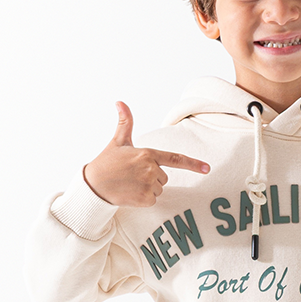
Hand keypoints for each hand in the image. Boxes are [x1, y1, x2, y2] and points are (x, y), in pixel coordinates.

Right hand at [83, 102, 209, 206]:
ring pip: (159, 189)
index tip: (207, 169)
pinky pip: (153, 200)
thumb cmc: (106, 163)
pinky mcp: (145, 199)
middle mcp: (150, 169)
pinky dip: (144, 199)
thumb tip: (120, 102)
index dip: (193, 164)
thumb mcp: (118, 142)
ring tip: (130, 184)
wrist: (94, 186)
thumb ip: (125, 123)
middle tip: (133, 176)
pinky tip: (131, 194)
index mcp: (147, 154)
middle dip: (152, 177)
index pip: (175, 159)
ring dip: (148, 189)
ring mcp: (148, 185)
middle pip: (164, 177)